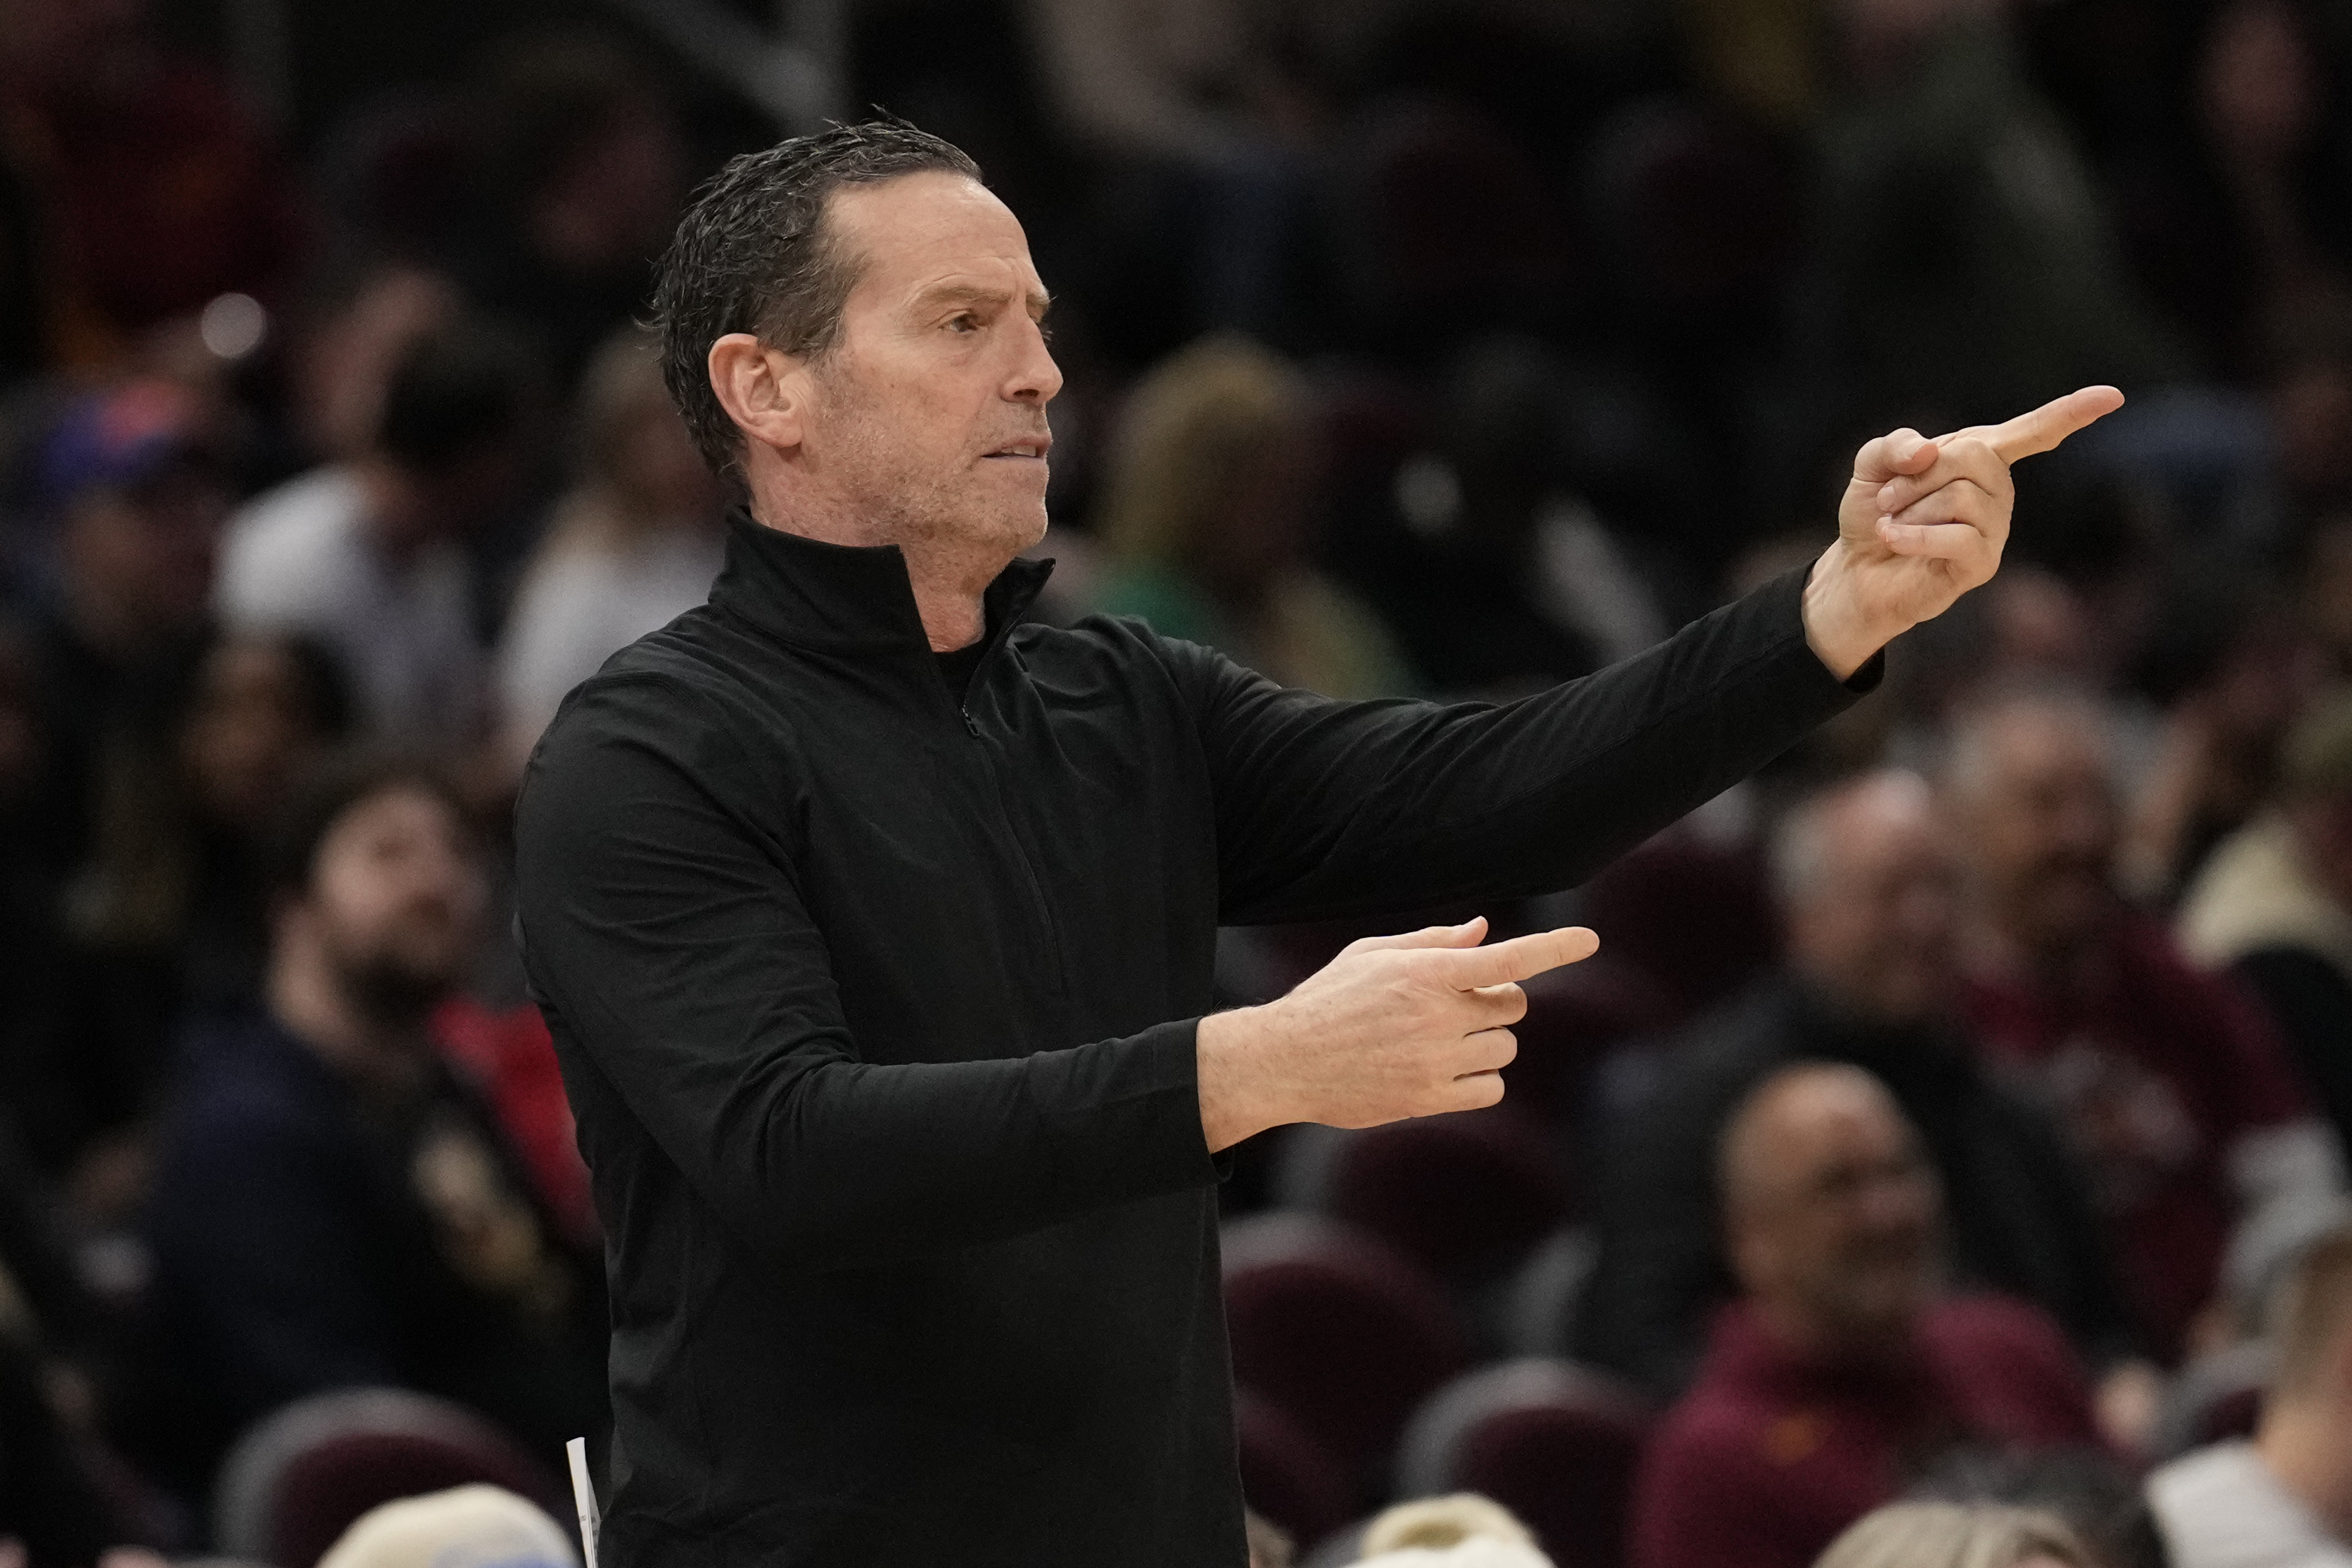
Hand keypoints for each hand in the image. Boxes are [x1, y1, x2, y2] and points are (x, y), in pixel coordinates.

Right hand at [1196, 916, 1598, 1151]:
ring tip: (1441, 1040)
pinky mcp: (1429, 1099)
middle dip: (1496, 1002)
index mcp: (1425, 973)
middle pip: (1512, 1006)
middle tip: (1457, 1006)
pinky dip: (1480, 1079)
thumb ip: (1432, 943)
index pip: (1506, 959)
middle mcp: (1437, 1015)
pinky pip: (1491, 1088)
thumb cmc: (1328, 1000)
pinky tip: (1444, 1070)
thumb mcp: (1372, 955)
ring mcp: (1435, 1060)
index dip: (1554, 948)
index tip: (1589, 941)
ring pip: (1505, 1048)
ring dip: (1487, 1042)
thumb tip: (1485, 931)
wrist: (1284, 1060)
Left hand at [1802, 386, 2126, 678]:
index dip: (2071, 413)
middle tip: (1891, 498)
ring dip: (1910, 507)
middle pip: (1973, 456)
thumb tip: (1928, 452)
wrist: (1857, 570)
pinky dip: (1914, 535)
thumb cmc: (1876, 513)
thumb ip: (1896, 445)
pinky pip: (1955, 536)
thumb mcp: (1873, 465)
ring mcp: (1995, 527)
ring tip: (1893, 522)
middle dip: (1918, 475)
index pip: (2034, 431)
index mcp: (1981, 456)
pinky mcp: (1983, 562)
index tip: (2112, 397)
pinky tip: (1895, 539)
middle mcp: (1998, 489)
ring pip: (1961, 497)